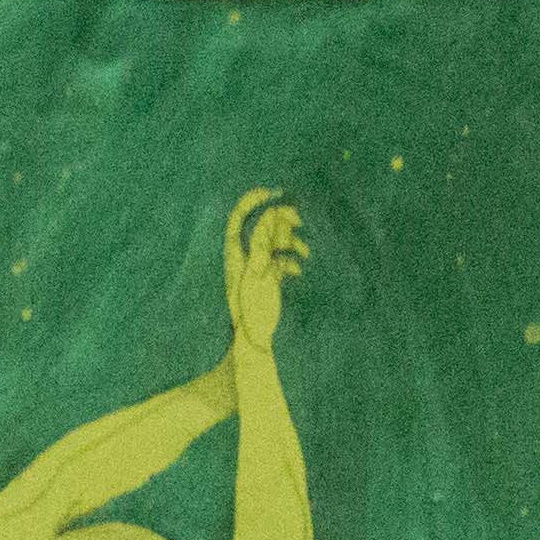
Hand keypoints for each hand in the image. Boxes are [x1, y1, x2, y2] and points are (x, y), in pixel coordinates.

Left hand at [223, 190, 305, 351]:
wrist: (257, 346)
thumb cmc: (253, 313)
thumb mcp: (257, 275)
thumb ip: (262, 245)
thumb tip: (269, 216)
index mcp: (234, 255)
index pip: (238, 218)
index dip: (252, 201)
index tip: (274, 193)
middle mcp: (243, 258)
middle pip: (260, 227)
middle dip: (281, 223)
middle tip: (299, 220)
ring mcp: (256, 269)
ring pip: (274, 243)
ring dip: (291, 244)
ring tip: (305, 252)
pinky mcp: (268, 280)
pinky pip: (280, 261)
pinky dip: (290, 261)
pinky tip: (298, 272)